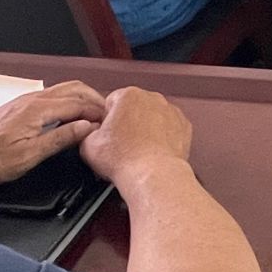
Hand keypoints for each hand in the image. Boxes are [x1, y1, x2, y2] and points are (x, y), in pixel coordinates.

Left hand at [0, 83, 105, 186]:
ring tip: (95, 115)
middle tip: (109, 115)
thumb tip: (87, 127)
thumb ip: (60, 138)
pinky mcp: (19, 107)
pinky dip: (68, 102)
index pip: (78, 103)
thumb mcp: (29, 156)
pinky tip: (71, 116)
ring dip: (82, 99)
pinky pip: (52, 96)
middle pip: (73, 89)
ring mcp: (25, 101)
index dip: (98, 112)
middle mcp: (32, 99)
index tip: (112, 122)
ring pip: (62, 90)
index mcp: (37, 109)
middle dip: (94, 99)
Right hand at [81, 85, 196, 181]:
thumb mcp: (88, 145)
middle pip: (133, 108)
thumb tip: (89, 133)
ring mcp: (170, 111)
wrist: (153, 176)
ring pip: (152, 117)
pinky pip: (169, 129)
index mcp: (128, 95)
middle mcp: (152, 98)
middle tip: (121, 144)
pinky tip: (152, 152)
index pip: (111, 102)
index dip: (106, 121)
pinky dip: (162, 138)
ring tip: (137, 150)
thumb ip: (86, 131)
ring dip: (145, 129)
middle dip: (127, 123)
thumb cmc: (126, 160)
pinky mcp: (184, 126)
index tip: (107, 134)